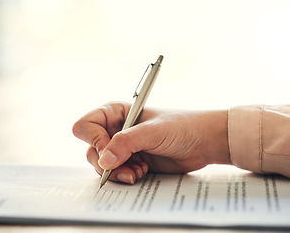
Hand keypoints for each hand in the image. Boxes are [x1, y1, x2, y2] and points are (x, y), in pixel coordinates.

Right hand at [73, 102, 230, 183]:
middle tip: (126, 166)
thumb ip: (125, 143)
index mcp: (116, 112)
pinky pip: (115, 173)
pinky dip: (124, 176)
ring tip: (137, 171)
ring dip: (117, 172)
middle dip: (107, 162)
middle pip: (91, 149)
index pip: (86, 126)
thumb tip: (103, 161)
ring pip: (101, 165)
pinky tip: (141, 172)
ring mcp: (123, 147)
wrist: (203, 143)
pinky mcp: (131, 161)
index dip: (94, 140)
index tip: (109, 150)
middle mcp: (116, 129)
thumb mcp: (152, 131)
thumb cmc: (182, 126)